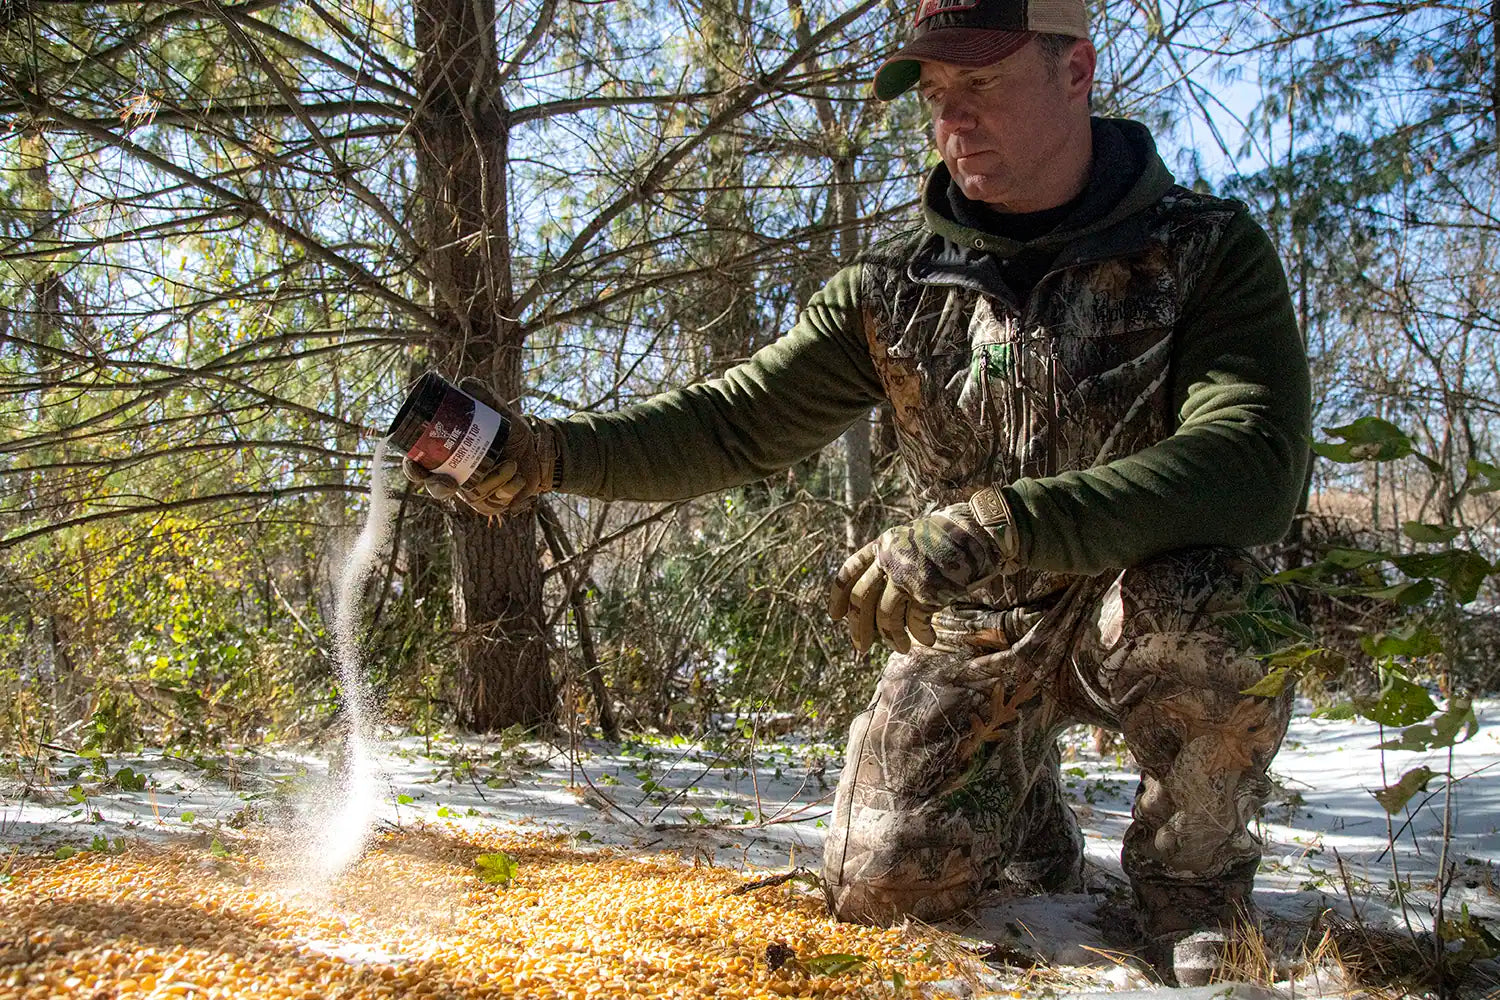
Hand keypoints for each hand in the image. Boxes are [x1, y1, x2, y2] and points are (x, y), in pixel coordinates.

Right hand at [401, 377, 556, 516]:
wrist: (539, 449)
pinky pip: (496, 502)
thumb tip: (465, 384)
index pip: (420, 466)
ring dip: (494, 479)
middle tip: (451, 482)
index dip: (413, 470)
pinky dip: (509, 487)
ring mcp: (475, 494)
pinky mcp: (494, 504)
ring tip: (512, 464)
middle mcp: (457, 478)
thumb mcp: (498, 411)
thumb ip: (483, 396)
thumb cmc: (511, 430)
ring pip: (473, 494)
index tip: (417, 467)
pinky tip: (519, 477)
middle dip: (440, 487)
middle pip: (437, 490)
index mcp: (449, 456)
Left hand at [827, 497, 1016, 653]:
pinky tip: (928, 640)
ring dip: (892, 638)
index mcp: (882, 545)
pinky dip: (920, 635)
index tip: (835, 617)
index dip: (838, 597)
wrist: (979, 531)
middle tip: (860, 647)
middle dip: (858, 627)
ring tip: (900, 647)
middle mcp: (889, 559)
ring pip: (886, 617)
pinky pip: (916, 623)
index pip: (849, 572)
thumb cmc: (949, 538)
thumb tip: (880, 599)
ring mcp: (907, 576)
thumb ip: (893, 561)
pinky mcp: (927, 591)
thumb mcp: (911, 539)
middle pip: (862, 599)